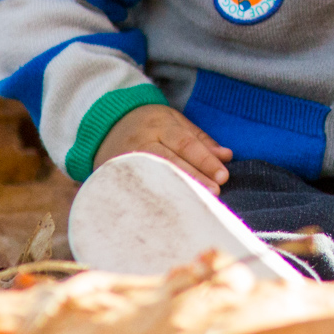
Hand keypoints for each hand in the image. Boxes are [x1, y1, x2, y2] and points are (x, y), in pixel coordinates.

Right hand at [93, 104, 231, 193]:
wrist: (107, 124)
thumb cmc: (150, 124)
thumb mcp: (175, 121)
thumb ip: (200, 139)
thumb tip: (226, 156)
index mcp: (159, 124)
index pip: (185, 143)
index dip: (204, 160)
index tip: (223, 176)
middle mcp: (141, 140)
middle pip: (170, 161)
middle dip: (194, 177)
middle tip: (214, 193)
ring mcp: (125, 159)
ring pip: (153, 176)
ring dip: (176, 191)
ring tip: (195, 203)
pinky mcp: (114, 175)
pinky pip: (136, 188)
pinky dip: (153, 199)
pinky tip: (167, 211)